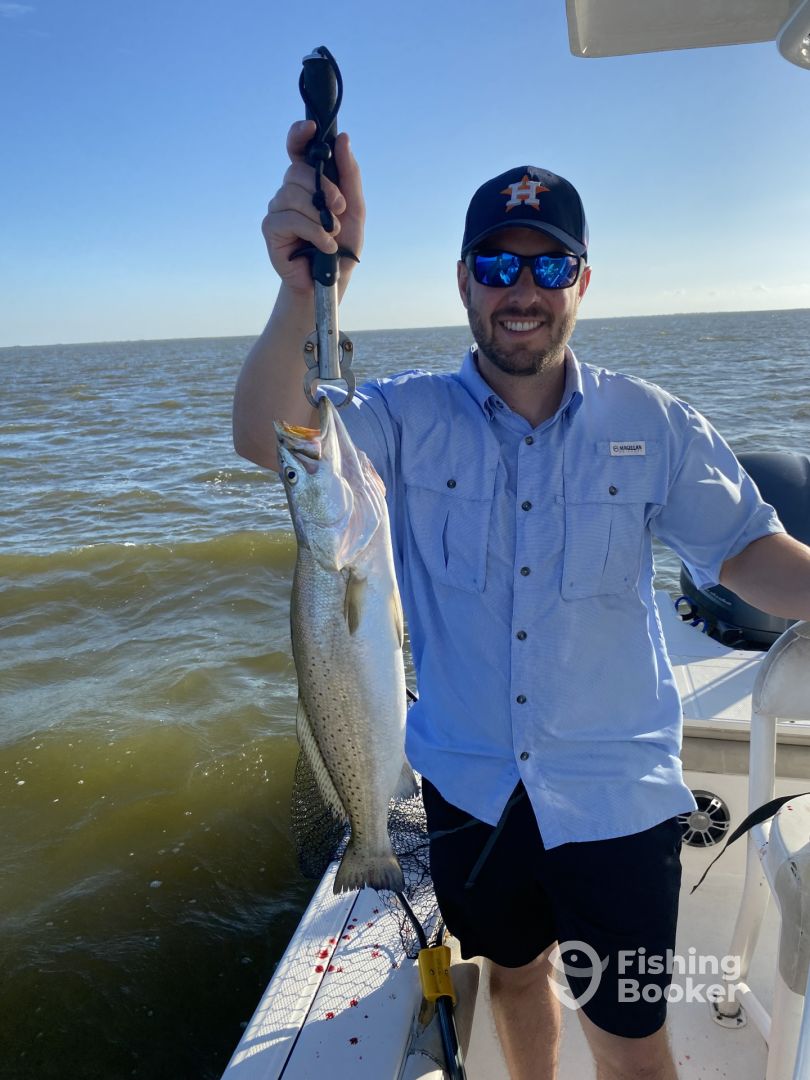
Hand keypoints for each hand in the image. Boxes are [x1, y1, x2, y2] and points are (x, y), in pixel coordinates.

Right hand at [262, 120, 365, 296]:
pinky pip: (289, 218)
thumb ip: (350, 175)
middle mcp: (290, 191)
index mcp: (309, 182)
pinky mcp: (271, 228)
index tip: (311, 127)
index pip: (298, 149)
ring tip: (332, 235)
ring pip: (292, 194)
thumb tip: (342, 138)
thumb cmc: (342, 246)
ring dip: (320, 216)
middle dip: (323, 188)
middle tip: (339, 209)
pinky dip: (313, 232)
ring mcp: (278, 209)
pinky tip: (324, 246)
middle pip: (297, 170)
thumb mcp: (355, 210)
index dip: (300, 134)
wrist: (331, 283)